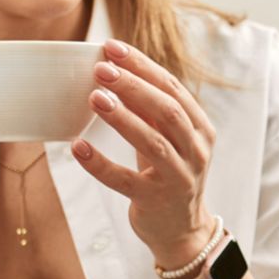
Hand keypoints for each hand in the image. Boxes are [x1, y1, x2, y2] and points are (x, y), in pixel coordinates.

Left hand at [72, 38, 217, 265]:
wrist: (182, 230)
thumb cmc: (170, 174)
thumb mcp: (170, 139)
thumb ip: (153, 110)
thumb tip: (116, 70)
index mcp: (200, 129)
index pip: (173, 89)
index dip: (143, 66)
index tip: (112, 48)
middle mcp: (195, 151)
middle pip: (167, 110)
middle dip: (133, 86)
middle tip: (101, 69)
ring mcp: (178, 177)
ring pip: (152, 142)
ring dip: (122, 118)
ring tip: (94, 98)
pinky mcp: (154, 201)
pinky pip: (125, 180)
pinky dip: (100, 164)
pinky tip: (78, 147)